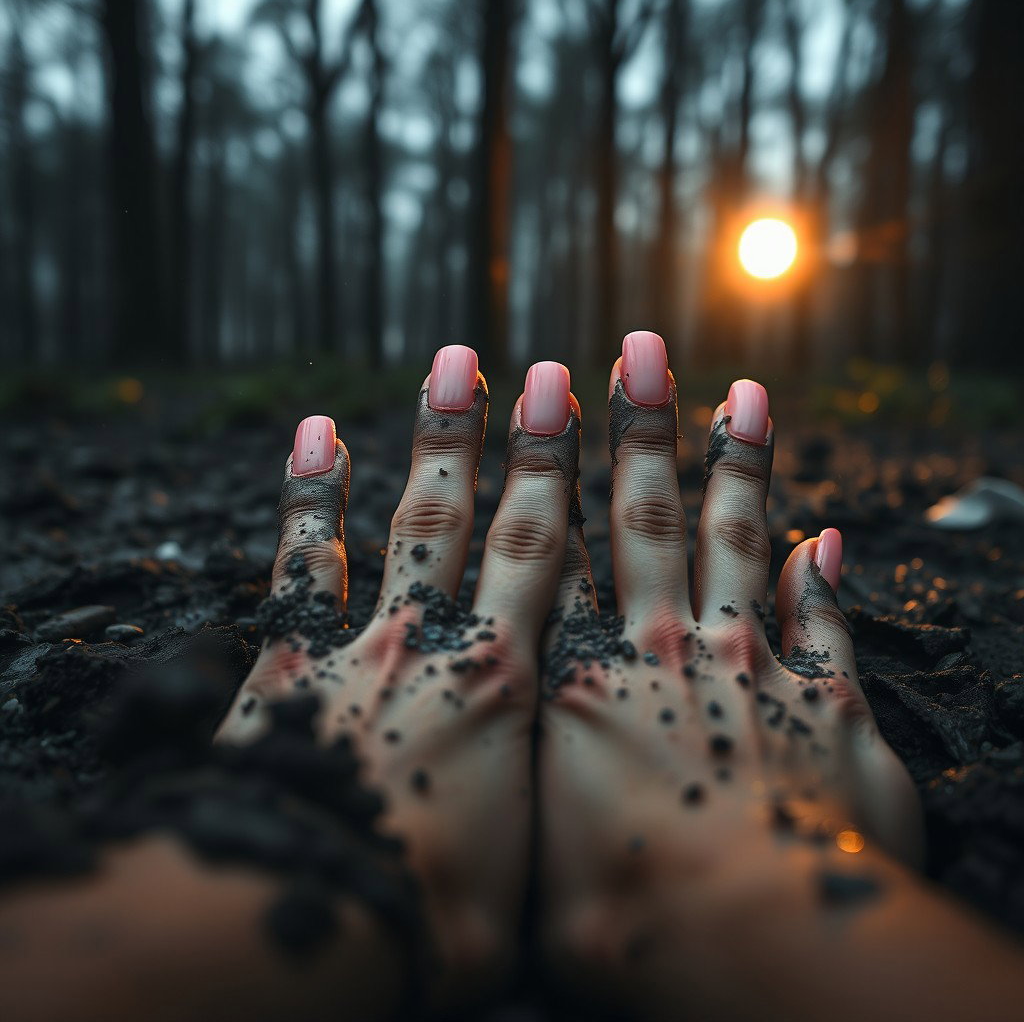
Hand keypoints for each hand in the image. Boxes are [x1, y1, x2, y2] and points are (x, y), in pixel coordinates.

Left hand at [216, 348, 584, 1010]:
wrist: (314, 926)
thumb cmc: (438, 922)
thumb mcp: (538, 889)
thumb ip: (587, 816)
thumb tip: (640, 795)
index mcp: (525, 691)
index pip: (577, 571)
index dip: (602, 495)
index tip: (621, 431)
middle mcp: (458, 643)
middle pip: (517, 522)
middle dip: (544, 441)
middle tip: (560, 365)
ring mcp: (374, 642)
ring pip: (423, 518)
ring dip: (445, 437)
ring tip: (456, 359)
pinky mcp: (292, 659)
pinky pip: (306, 560)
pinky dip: (309, 495)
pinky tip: (314, 429)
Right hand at [537, 332, 922, 1011]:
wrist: (744, 948)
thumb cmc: (618, 924)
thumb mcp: (523, 876)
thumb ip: (504, 794)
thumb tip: (471, 773)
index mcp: (578, 683)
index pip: (554, 551)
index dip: (542, 469)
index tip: (539, 393)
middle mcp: (659, 653)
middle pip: (642, 518)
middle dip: (639, 428)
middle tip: (640, 348)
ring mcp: (746, 669)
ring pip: (734, 541)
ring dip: (733, 465)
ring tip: (740, 391)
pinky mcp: (823, 707)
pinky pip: (825, 625)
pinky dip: (825, 579)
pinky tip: (830, 533)